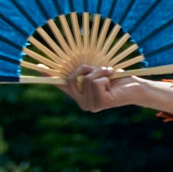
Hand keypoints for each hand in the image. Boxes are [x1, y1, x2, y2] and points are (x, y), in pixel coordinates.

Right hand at [58, 66, 172, 115]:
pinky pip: (96, 82)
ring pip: (86, 79)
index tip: (37, 66)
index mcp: (80, 94)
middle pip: (72, 78)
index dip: (48, 75)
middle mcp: (82, 102)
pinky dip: (106, 78)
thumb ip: (85, 71)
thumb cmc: (117, 79)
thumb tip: (74, 66)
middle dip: (86, 68)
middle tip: (102, 68)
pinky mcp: (99, 104)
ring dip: (100, 73)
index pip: (61, 84)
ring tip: (110, 77)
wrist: (135, 87)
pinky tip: (112, 85)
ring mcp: (89, 105)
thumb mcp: (98, 72)